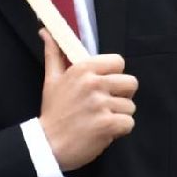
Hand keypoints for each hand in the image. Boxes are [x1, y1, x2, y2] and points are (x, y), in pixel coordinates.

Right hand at [38, 31, 136, 170]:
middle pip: (131, 83)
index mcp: (82, 69)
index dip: (115, 75)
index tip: (104, 86)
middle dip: (122, 96)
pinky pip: (129, 123)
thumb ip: (53, 54)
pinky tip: (103, 131)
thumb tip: (45, 31)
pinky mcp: (108, 124)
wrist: (48, 144)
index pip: (118, 62)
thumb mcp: (51, 79)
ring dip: (118, 116)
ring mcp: (101, 104)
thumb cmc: (53, 112)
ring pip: (130, 106)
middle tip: (105, 105)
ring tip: (100, 120)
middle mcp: (93, 83)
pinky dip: (119, 130)